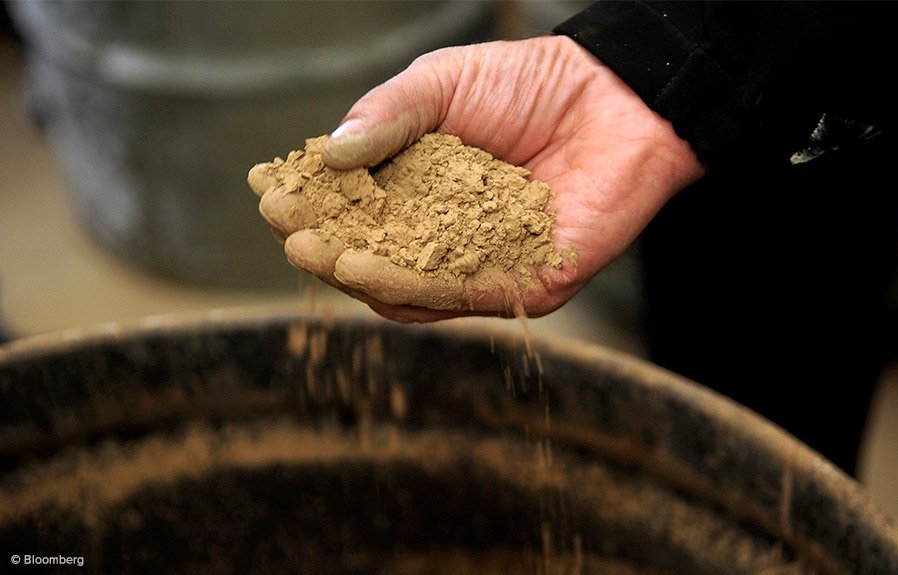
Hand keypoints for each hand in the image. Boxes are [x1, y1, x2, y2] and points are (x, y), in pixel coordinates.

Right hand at [250, 35, 705, 321]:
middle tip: (288, 233)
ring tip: (315, 253)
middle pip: (374, 256)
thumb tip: (328, 157)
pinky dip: (408, 286)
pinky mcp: (522, 287)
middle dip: (325, 246)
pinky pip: (458, 296)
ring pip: (407, 288)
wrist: (616, 96)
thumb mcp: (442, 85)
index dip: (314, 205)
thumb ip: (387, 116)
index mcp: (420, 191)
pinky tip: (366, 267)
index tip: (273, 194)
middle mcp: (446, 237)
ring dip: (355, 273)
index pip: (356, 210)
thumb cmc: (531, 84)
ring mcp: (482, 267)